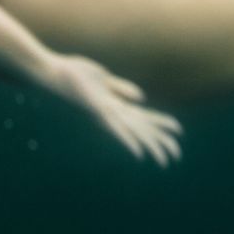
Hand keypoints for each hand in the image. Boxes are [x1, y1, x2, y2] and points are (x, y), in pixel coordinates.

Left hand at [42, 53, 182, 165]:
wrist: (54, 73)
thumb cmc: (75, 76)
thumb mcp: (103, 80)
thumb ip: (121, 89)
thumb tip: (141, 99)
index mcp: (115, 105)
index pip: (143, 118)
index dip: (160, 125)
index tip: (178, 132)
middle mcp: (111, 113)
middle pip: (141, 129)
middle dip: (158, 143)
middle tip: (175, 158)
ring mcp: (104, 113)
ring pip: (132, 132)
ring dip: (148, 147)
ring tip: (161, 160)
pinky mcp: (96, 108)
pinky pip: (115, 128)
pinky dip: (127, 141)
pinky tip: (137, 154)